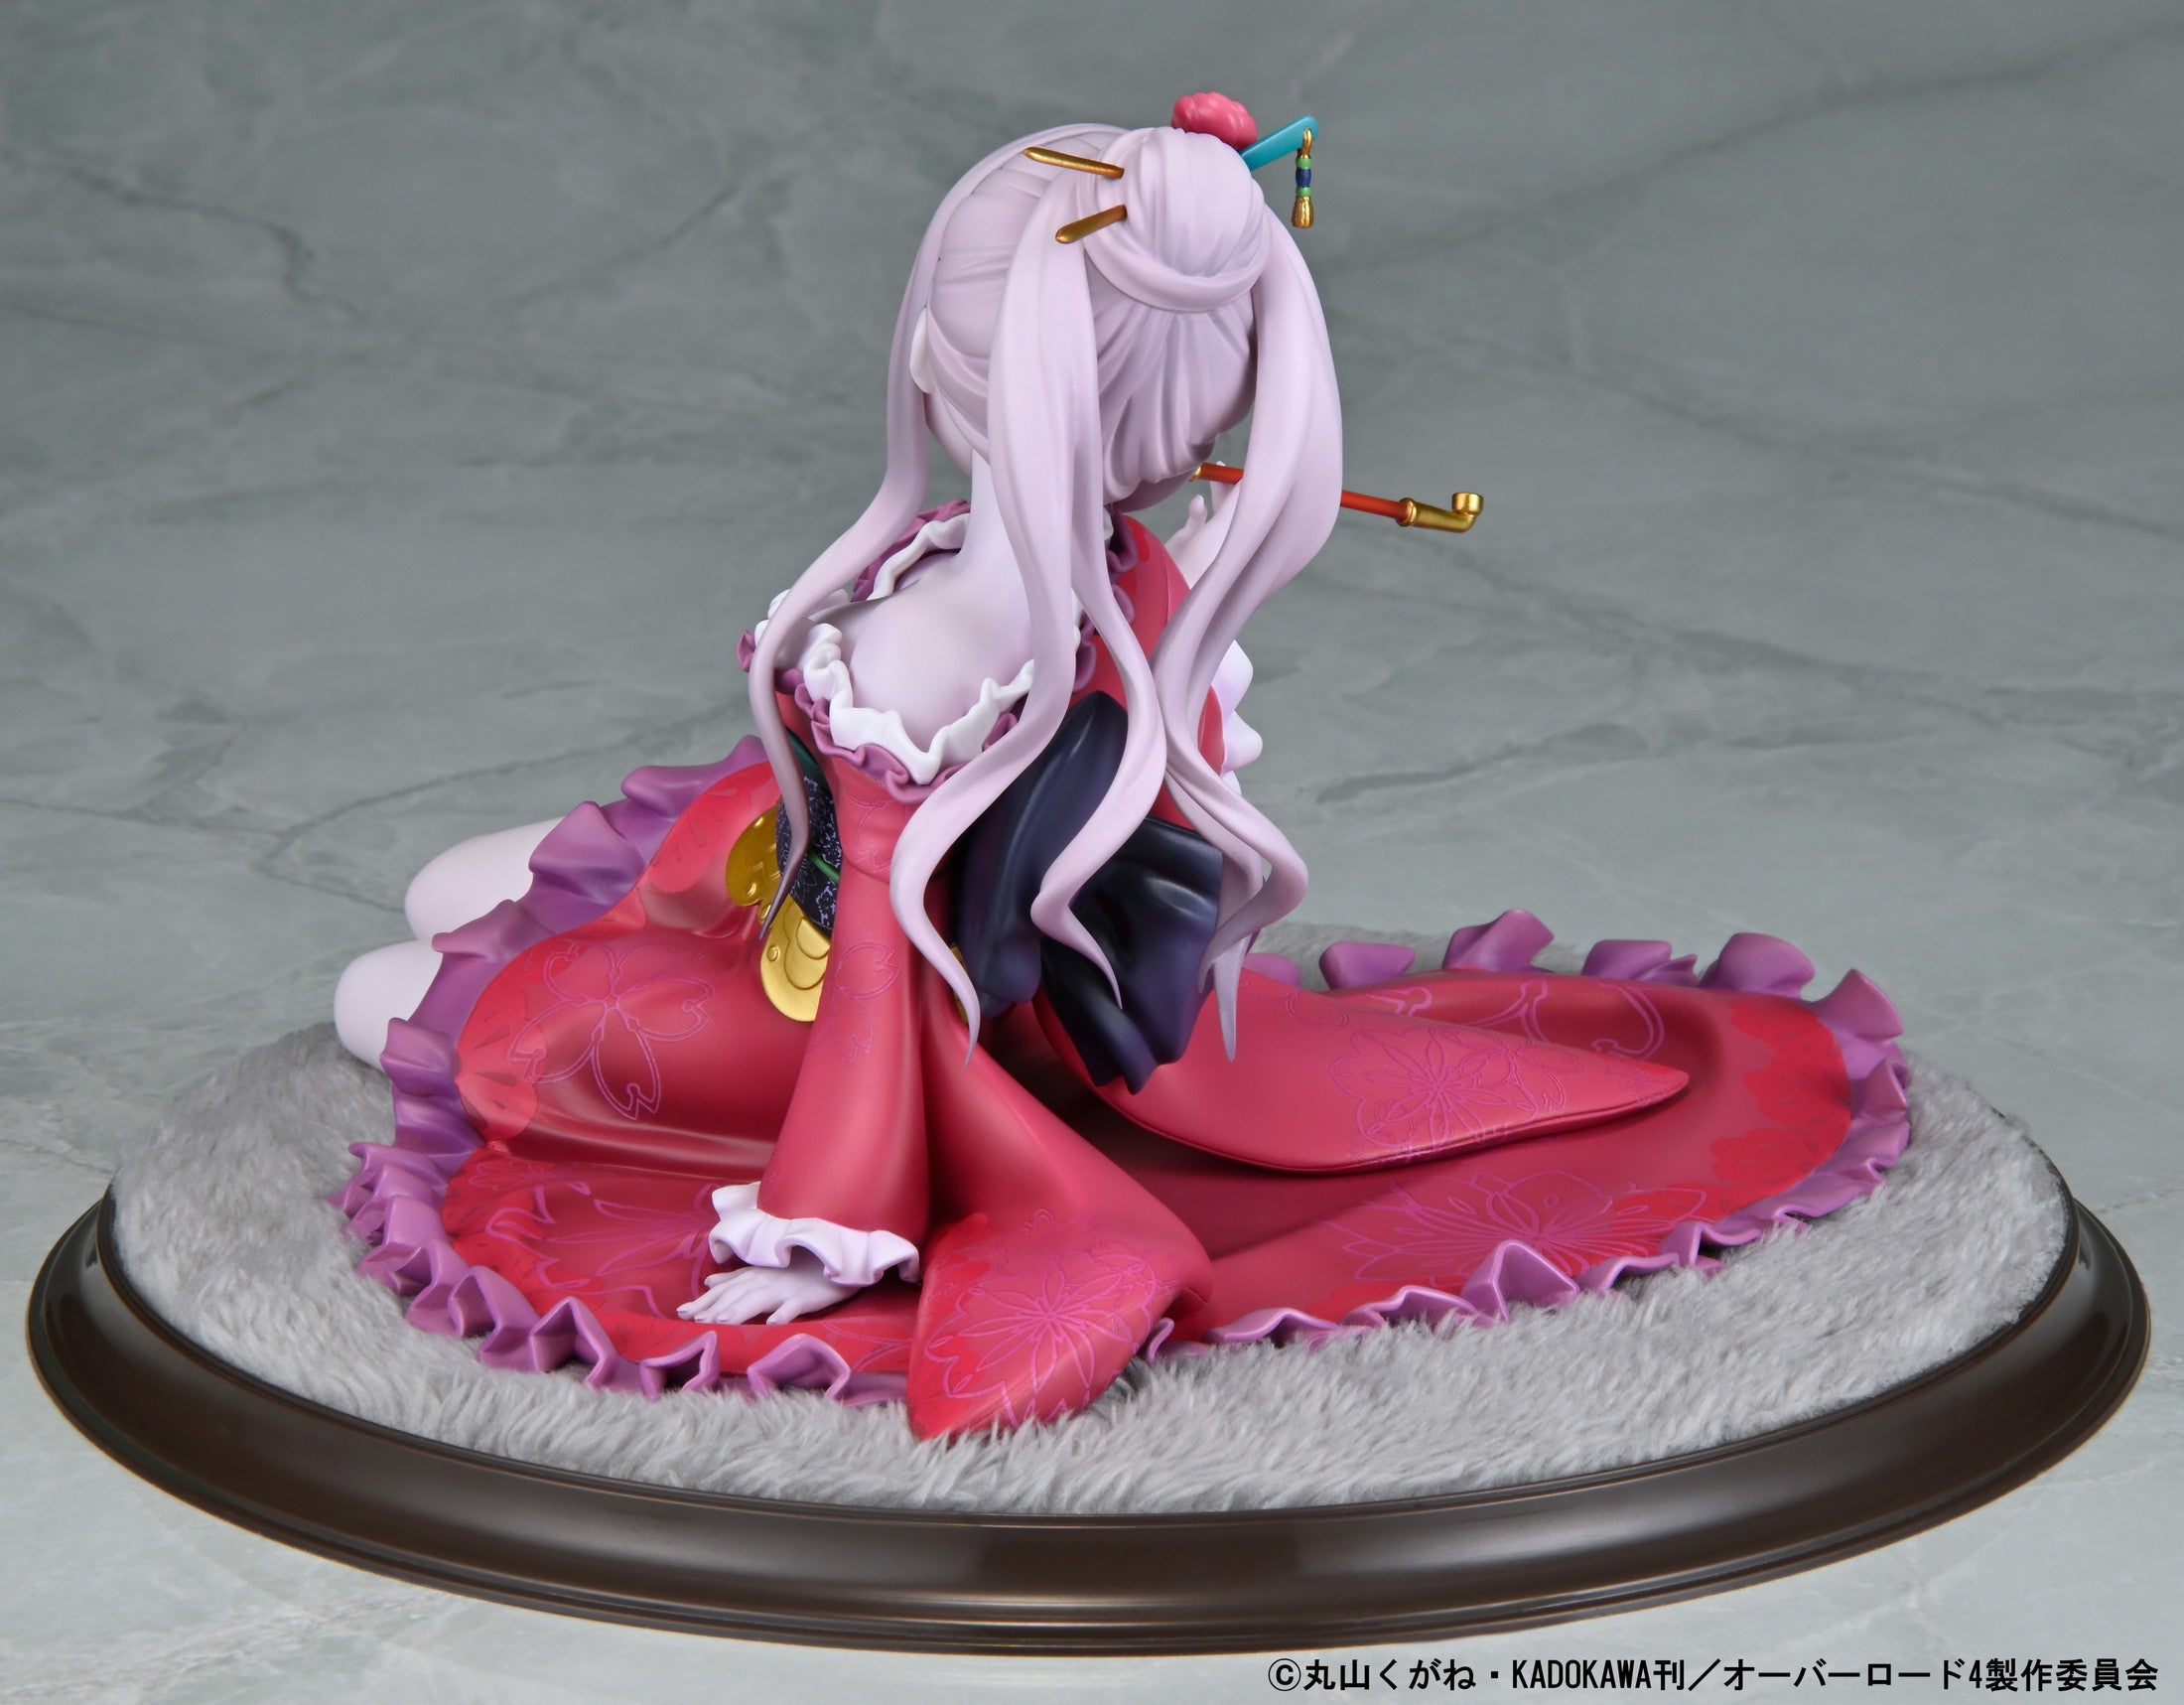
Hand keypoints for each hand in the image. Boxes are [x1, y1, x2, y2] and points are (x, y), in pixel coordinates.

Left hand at [676, 1248, 859, 1324]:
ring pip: (759, 1299)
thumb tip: (709, 1283)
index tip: (682, 1314)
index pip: (724, 1289)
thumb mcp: (763, 1272)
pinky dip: (783, 1313)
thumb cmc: (797, 1270)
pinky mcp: (806, 1297)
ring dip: (741, 1309)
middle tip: (695, 1323)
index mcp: (753, 1276)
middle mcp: (765, 1280)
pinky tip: (773, 1323)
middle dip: (714, 1308)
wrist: (833, 1261)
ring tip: (724, 1322)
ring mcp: (785, 1289)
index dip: (704, 1301)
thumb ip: (736, 1278)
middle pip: (736, 1295)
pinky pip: (794, 1305)